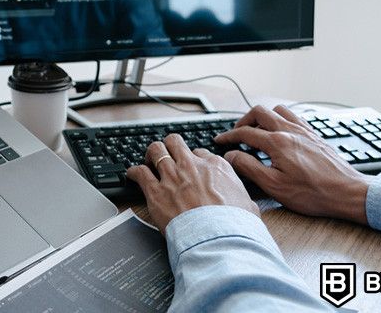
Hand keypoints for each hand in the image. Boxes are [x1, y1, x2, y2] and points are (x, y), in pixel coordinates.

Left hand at [126, 134, 259, 233]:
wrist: (218, 238)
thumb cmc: (234, 225)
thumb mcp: (248, 205)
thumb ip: (242, 198)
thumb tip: (245, 204)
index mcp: (216, 167)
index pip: (199, 153)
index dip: (193, 159)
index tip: (190, 167)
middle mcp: (192, 167)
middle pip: (175, 142)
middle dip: (169, 146)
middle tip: (166, 155)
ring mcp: (172, 177)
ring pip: (155, 150)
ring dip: (151, 154)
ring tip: (148, 160)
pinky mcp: (156, 191)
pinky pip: (140, 172)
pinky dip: (134, 172)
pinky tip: (132, 174)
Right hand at [215, 105, 370, 224]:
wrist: (348, 193)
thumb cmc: (313, 193)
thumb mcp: (274, 186)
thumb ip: (249, 167)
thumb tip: (231, 155)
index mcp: (278, 143)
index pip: (245, 132)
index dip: (229, 136)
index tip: (220, 141)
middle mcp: (290, 131)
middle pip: (259, 112)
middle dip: (243, 121)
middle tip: (237, 135)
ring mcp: (304, 131)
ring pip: (277, 110)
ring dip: (263, 117)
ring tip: (257, 132)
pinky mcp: (314, 135)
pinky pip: (294, 116)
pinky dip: (281, 119)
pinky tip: (280, 132)